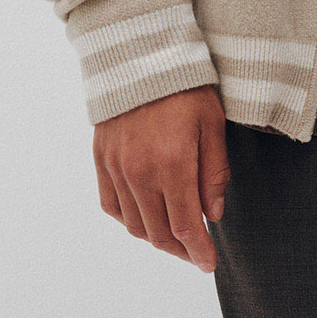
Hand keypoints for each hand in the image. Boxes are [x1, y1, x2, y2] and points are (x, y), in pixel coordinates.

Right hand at [92, 83, 230, 271]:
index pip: (185, 226)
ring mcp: (116, 167)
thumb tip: (214, 214)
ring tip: (174, 237)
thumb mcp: (213, 123)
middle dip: (180, 250)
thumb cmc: (185, 86)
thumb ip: (214, 172)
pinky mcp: (101, 159)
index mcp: (172, 164)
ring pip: (134, 224)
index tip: (209, 264)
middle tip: (196, 252)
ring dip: (155, 238)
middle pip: (158, 233)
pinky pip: (111, 205)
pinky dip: (128, 219)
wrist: (140, 53)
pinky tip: (144, 216)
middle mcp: (139, 172)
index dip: (199, 251)